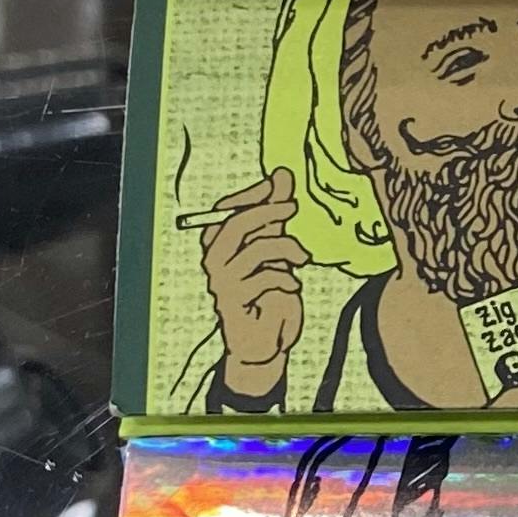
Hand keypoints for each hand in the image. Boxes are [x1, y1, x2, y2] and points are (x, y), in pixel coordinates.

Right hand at [201, 166, 306, 399]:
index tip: (281, 186)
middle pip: (234, 226)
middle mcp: (214, 262)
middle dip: (266, 211)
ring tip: (303, 258)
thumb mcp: (277, 250)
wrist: (267, 342)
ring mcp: (222, 283)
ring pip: (253, 251)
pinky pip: (263, 280)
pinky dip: (285, 278)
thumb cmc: (269, 293)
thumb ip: (276, 216)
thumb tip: (282, 175)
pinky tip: (294, 284)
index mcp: (220, 245)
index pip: (227, 210)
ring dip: (285, 248)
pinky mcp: (235, 304)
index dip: (254, 195)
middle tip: (293, 207)